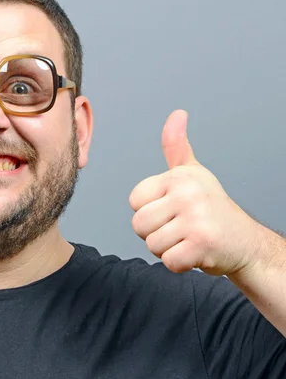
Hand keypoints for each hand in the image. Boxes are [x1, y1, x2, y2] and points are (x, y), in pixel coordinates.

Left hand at [128, 110, 259, 275]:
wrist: (244, 242)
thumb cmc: (211, 207)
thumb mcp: (192, 172)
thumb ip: (176, 146)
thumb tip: (177, 114)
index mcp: (178, 177)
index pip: (135, 201)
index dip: (149, 211)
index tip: (172, 210)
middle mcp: (187, 194)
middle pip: (139, 225)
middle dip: (156, 233)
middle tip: (181, 228)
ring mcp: (195, 219)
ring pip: (152, 244)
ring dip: (168, 249)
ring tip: (188, 239)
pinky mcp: (202, 244)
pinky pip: (168, 261)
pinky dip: (180, 264)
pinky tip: (196, 252)